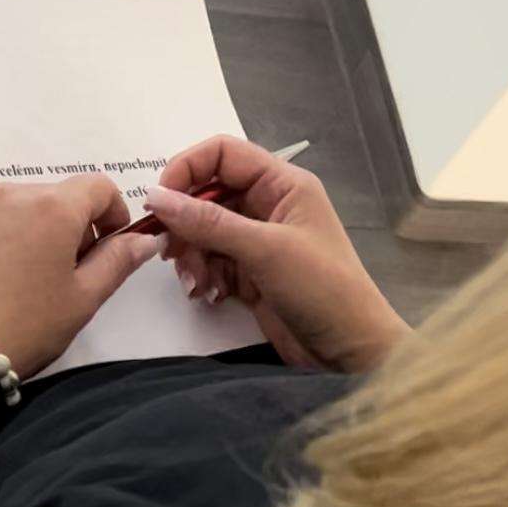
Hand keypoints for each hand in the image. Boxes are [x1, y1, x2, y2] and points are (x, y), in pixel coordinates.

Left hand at [0, 176, 157, 377]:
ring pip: (16, 209)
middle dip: (71, 225)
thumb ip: (118, 260)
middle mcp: (10, 196)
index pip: (98, 187)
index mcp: (53, 208)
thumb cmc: (28, 327)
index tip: (109, 246)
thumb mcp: (83, 298)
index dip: (113, 213)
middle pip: (55, 196)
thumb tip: (146, 238)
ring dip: (32, 232)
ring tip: (25, 280)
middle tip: (67, 272)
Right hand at [145, 137, 408, 370]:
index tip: (160, 200)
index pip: (223, 155)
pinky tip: (209, 295)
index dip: (187, 169)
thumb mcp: (264, 250)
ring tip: (196, 284)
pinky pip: (211, 262)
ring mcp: (258, 241)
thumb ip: (208, 222)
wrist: (349, 352)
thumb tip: (157, 197)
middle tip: (171, 252)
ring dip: (192, 256)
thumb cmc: (324, 290)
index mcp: (283, 184)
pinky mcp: (250, 274)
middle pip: (208, 196)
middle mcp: (269, 206)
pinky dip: (203, 277)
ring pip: (204, 232)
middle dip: (185, 224)